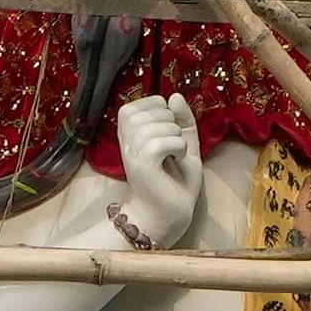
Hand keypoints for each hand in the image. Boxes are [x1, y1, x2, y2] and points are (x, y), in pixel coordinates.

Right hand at [112, 93, 203, 245]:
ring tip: (174, 156)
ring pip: (161, 124)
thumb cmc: (174, 181)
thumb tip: (174, 95)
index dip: (167, 114)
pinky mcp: (141, 164)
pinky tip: (176, 160)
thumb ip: (182, 119)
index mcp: (131, 130)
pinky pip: (164, 141)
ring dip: (177, 139)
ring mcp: (132, 150)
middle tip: (172, 149)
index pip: (151, 100)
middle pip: (155, 109)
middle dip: (174, 125)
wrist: (166, 215)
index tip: (167, 138)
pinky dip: (179, 148)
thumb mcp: (183, 142)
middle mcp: (126, 138)